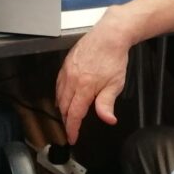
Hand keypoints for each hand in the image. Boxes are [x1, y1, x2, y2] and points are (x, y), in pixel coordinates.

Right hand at [56, 11, 132, 144]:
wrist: (110, 35)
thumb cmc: (114, 58)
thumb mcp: (116, 84)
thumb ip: (107, 104)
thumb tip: (107, 120)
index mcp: (84, 87)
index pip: (74, 114)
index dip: (72, 128)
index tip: (72, 138)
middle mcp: (72, 79)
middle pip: (64, 106)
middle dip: (66, 120)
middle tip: (71, 129)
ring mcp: (67, 70)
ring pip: (59, 94)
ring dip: (62, 108)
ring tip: (67, 116)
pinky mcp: (66, 63)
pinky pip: (58, 83)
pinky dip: (59, 93)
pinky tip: (63, 96)